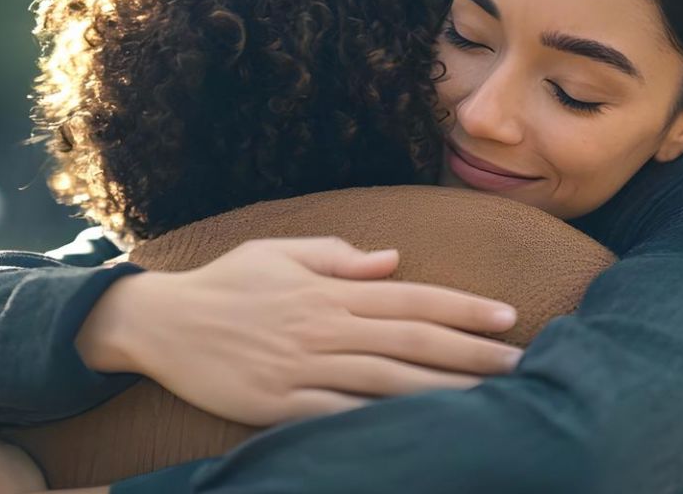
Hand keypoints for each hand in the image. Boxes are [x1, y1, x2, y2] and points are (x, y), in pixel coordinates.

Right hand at [76, 236, 522, 424]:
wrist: (160, 323)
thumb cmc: (224, 283)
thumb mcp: (280, 252)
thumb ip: (338, 255)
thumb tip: (392, 259)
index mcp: (330, 290)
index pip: (413, 297)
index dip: (464, 307)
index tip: (508, 317)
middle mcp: (325, 326)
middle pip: (413, 339)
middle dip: (472, 352)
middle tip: (522, 364)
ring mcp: (303, 368)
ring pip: (388, 379)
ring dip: (443, 389)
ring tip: (489, 398)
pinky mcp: (279, 405)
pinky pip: (340, 414)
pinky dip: (381, 420)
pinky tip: (418, 430)